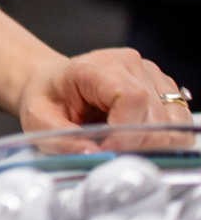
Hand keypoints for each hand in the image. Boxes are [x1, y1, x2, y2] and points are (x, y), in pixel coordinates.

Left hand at [15, 47, 194, 140]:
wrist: (52, 83)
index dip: (126, 130)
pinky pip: (179, 121)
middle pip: (157, 114)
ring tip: (124, 145)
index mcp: (97, 67)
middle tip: (113, 152)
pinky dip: (163, 137)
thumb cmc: (47, 100)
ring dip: (154, 142)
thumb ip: (63, 139)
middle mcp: (131, 65)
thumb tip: (95, 155)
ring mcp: (151, 75)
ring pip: (175, 121)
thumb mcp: (39, 120)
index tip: (107, 148)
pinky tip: (137, 138)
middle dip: (138, 143)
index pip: (132, 97)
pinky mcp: (163, 89)